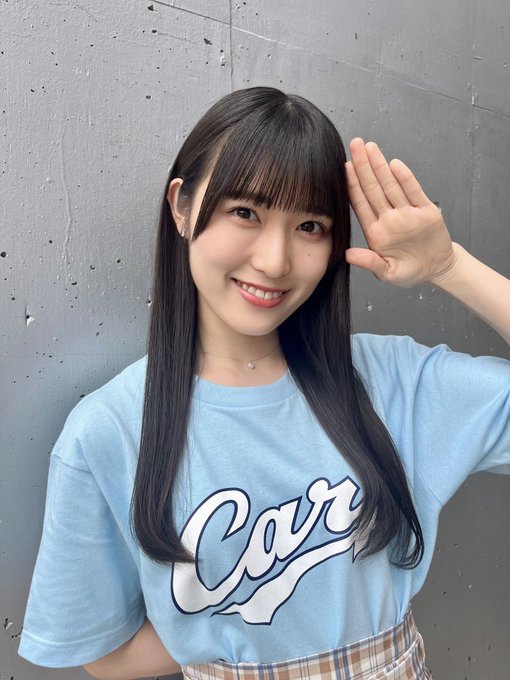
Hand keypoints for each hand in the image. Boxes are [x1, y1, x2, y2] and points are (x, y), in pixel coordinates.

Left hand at [345, 138, 455, 287]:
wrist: (437, 268)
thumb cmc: (409, 271)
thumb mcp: (388, 273)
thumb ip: (369, 263)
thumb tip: (348, 255)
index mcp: (376, 231)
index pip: (361, 203)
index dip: (352, 185)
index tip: (343, 167)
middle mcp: (390, 218)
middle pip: (373, 188)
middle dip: (363, 166)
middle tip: (354, 144)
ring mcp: (407, 213)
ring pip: (391, 186)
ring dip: (380, 166)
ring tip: (370, 147)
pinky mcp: (426, 211)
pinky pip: (414, 192)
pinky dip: (405, 178)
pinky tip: (395, 164)